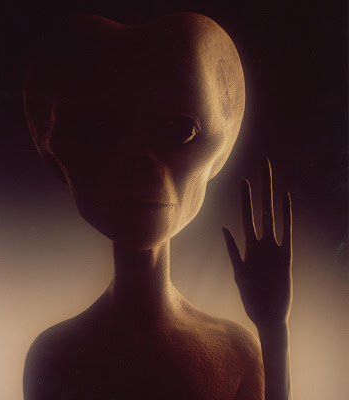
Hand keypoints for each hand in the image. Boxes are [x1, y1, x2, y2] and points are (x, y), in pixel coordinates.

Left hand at [223, 159, 291, 327]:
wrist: (268, 316)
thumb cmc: (252, 297)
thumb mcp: (239, 272)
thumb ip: (233, 250)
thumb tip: (224, 227)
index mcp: (249, 247)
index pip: (246, 215)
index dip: (245, 198)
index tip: (243, 180)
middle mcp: (262, 242)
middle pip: (261, 208)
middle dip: (261, 187)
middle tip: (263, 165)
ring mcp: (274, 248)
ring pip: (273, 215)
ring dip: (271, 195)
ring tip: (271, 176)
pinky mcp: (285, 257)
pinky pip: (286, 232)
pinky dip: (285, 215)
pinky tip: (285, 198)